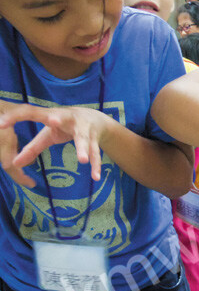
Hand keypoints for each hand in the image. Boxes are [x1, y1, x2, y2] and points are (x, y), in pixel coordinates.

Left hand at [0, 104, 114, 181]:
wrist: (96, 119)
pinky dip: (96, 165)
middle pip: (62, 118)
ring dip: (83, 148)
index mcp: (52, 114)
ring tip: (82, 160)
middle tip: (52, 121)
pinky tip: (95, 177)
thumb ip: (32, 147)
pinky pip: (96, 153)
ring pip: (83, 139)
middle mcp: (68, 118)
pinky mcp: (95, 139)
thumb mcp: (48, 134)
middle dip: (57, 119)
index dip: (16, 117)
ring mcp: (84, 129)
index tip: (1, 124)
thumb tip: (14, 163)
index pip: (31, 112)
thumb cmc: (66, 126)